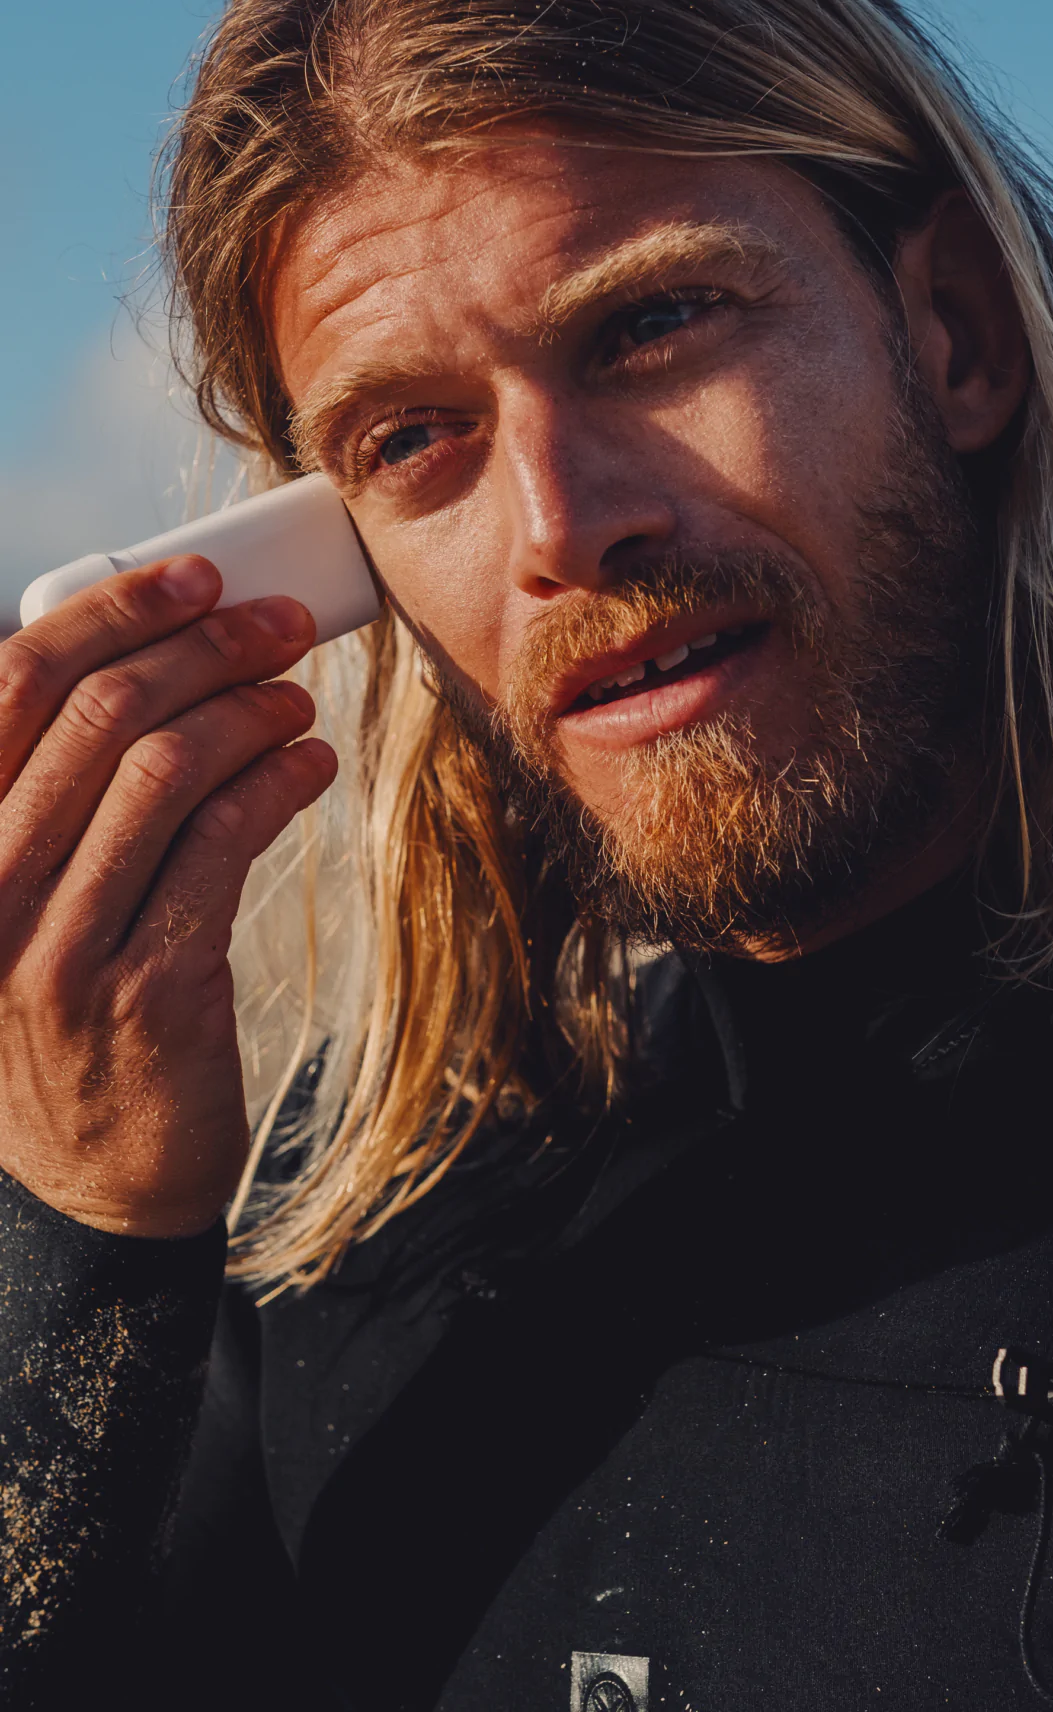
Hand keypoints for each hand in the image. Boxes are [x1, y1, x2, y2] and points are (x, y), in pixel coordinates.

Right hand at [0, 555, 336, 1236]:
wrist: (91, 1187)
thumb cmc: (60, 1018)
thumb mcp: (9, 903)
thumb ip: (41, 801)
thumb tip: (136, 663)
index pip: (11, 684)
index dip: (113, 611)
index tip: (196, 576)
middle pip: (102, 713)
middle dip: (206, 643)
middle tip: (280, 623)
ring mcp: (53, 946)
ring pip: (168, 767)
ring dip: (251, 708)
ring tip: (296, 695)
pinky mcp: (142, 989)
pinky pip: (223, 843)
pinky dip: (278, 782)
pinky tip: (310, 764)